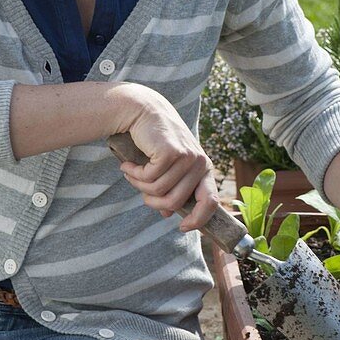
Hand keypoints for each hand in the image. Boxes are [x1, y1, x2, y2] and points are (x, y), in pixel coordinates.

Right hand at [115, 89, 219, 232]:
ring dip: (139, 186)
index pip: (211, 202)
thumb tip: (167, 215)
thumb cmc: (156, 142)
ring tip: (132, 173)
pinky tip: (128, 165)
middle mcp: (200, 163)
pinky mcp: (171, 152)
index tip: (182, 228)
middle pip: (175, 202)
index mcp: (204, 169)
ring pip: (159, 191)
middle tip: (141, 194)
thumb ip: (170, 189)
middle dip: (153, 203)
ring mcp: (188, 157)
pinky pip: (149, 178)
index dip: (198, 220)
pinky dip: (134, 174)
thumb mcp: (168, 167)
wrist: (144, 111)